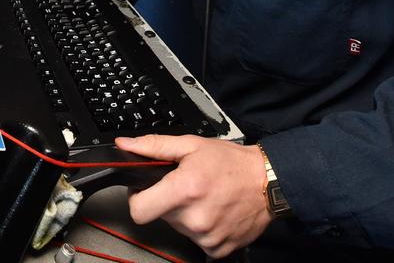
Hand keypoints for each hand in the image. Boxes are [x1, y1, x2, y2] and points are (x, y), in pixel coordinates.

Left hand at [117, 135, 271, 259]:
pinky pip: (197, 240)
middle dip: (166, 200)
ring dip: (185, 214)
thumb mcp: (191, 145)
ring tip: (203, 197)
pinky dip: (201, 227)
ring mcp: (206, 237)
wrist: (267, 181)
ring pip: (179, 227)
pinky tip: (213, 211)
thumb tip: (126, 145)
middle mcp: (194, 218)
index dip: (137, 198)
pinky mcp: (218, 249)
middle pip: (160, 216)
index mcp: (183, 190)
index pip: (138, 210)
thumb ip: (154, 146)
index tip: (146, 190)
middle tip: (185, 186)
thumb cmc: (232, 163)